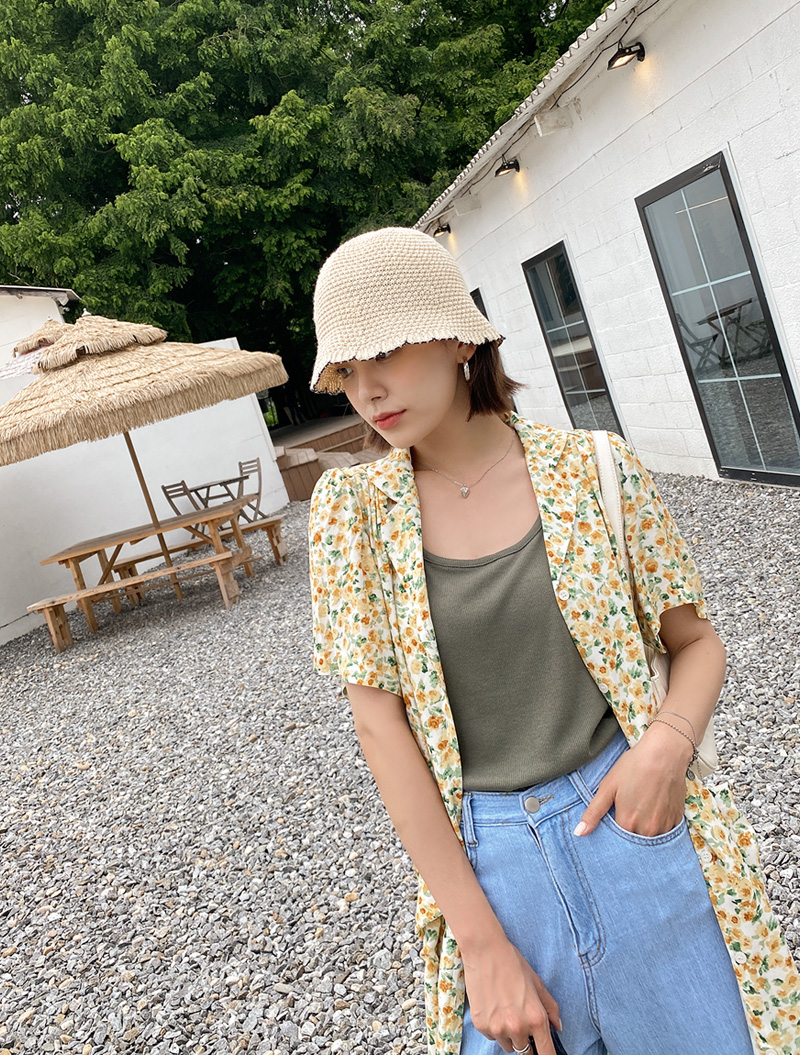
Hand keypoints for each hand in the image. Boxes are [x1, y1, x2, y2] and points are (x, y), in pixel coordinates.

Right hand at [462, 936, 561, 1054]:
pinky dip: (495, 1028)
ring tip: (506, 1011)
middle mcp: (517, 1028)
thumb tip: (558, 1027)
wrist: (484, 951)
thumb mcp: (537, 983)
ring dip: (510, 1036)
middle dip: (526, 1042)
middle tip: (521, 1021)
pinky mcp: (481, 1026)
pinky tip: (494, 1007)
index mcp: (535, 1018)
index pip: (546, 1054)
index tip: (546, 1054)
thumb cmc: (513, 963)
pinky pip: (493, 1037)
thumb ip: (550, 1008)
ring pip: (508, 1046)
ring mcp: (497, 1028)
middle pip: (525, 1052)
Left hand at [574, 724, 690, 837]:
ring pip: (651, 838)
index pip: (617, 842)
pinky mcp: (678, 819)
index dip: (613, 832)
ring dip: (644, 830)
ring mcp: (665, 826)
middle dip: (629, 832)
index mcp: (628, 823)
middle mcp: (648, 830)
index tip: (613, 819)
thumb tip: (579, 833)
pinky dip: (659, 825)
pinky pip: (666, 832)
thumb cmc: (634, 766)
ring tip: (642, 809)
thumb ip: (593, 812)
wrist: (665, 753)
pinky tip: (655, 808)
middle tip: (628, 811)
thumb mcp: (608, 786)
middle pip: (634, 841)